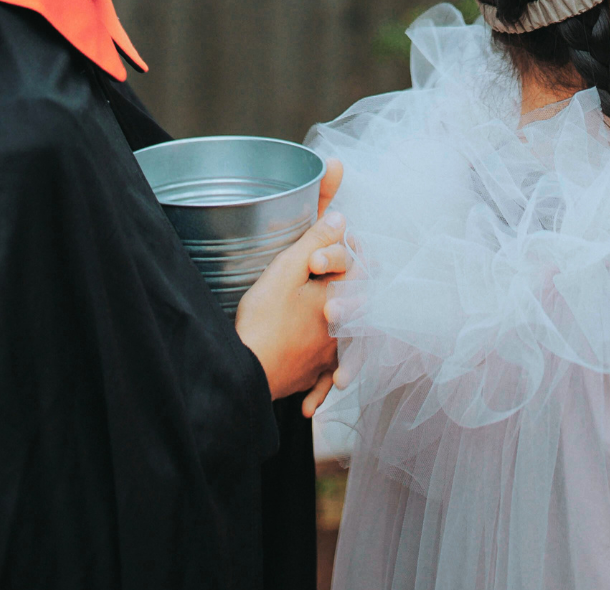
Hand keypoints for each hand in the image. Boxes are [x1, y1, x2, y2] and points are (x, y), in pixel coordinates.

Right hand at [235, 160, 349, 401]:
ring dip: (346, 335)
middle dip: (350, 290)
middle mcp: (342, 328)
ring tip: (335, 325)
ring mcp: (328, 355)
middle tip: (334, 281)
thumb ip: (315, 241)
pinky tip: (321, 390)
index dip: (349, 253)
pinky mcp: (311, 374)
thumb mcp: (288, 269)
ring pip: (349, 343)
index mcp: (341, 298)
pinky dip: (324, 382)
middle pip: (359, 304)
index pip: (360, 269)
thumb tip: (341, 219)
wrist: (249, 369)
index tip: (333, 248)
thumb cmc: (266, 319)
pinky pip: (325, 379)